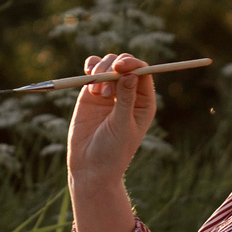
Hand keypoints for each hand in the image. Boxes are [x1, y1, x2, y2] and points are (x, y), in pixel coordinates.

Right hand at [65, 53, 154, 231]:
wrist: (90, 167)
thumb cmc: (112, 152)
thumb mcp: (122, 125)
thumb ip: (125, 99)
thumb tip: (130, 74)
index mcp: (143, 102)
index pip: (142, 72)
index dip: (132, 64)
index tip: (119, 67)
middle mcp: (128, 93)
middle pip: (125, 64)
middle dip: (114, 66)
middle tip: (104, 80)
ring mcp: (109, 92)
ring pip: (108, 64)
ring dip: (101, 70)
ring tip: (96, 93)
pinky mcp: (90, 93)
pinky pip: (92, 70)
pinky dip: (90, 67)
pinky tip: (88, 76)